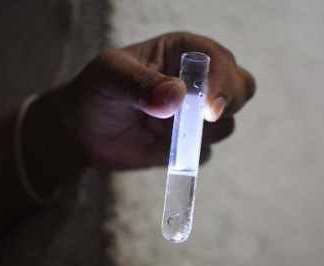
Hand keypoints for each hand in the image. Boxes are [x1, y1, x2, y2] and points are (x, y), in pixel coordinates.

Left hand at [58, 32, 255, 169]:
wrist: (81, 132)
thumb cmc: (94, 92)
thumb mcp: (109, 77)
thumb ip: (140, 84)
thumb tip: (177, 97)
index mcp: (182, 53)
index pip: (220, 60)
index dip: (222, 82)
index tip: (209, 109)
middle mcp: (197, 82)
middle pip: (241, 88)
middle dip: (229, 105)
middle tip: (203, 120)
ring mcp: (196, 115)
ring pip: (226, 125)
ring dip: (202, 133)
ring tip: (162, 130)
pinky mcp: (189, 144)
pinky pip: (204, 153)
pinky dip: (189, 155)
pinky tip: (159, 147)